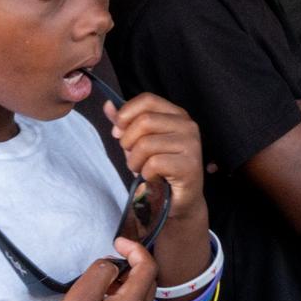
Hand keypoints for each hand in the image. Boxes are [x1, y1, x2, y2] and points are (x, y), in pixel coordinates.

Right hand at [38, 240, 156, 300]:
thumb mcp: (81, 295)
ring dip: (128, 287)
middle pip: (148, 284)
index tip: (117, 242)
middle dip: (133, 267)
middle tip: (109, 265)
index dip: (135, 249)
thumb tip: (113, 265)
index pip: (148, 267)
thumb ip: (101, 272)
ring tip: (103, 286)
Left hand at [108, 96, 205, 229]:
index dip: (126, 114)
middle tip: (134, 157)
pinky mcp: (190, 165)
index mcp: (176, 115)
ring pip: (146, 144)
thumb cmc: (159, 170)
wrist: (178, 201)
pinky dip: (146, 174)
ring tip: (144, 170)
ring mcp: (192, 145)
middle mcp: (188, 125)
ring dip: (135, 162)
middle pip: (144, 121)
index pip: (147, 99)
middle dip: (128, 142)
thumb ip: (125, 123)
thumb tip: (108, 105)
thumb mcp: (137, 142)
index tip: (119, 131)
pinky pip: (154, 164)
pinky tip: (155, 178)